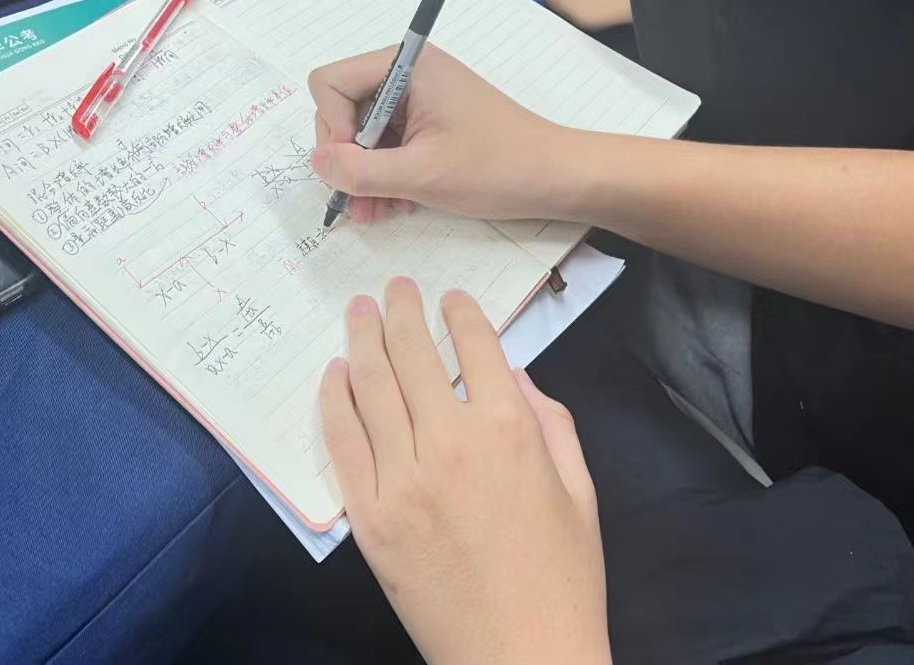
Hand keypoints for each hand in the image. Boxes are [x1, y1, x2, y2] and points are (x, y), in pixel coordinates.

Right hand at [309, 44, 569, 222]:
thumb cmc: (496, 168)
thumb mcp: (420, 175)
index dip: (330, 126)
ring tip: (377, 213)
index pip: (329, 82)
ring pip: (361, 133)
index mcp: (406, 64)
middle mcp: (407, 73)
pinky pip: (385, 144)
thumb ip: (359, 170)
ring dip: (363, 175)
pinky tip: (393, 205)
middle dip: (347, 158)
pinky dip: (383, 175)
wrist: (557, 178)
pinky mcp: (427, 122)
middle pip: (341, 108)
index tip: (353, 164)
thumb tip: (316, 163)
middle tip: (362, 199)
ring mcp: (417, 98)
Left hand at [320, 280, 608, 664]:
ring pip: (371, 388)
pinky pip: (342, 443)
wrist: (521, 657)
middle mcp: (450, 444)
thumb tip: (515, 376)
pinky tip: (334, 372)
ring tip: (358, 309)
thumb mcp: (580, 493)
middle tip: (394, 286)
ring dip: (362, 339)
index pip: (477, 348)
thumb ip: (551, 424)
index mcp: (510, 432)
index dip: (460, 314)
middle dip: (402, 312)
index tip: (448, 297)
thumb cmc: (564, 579)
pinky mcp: (369, 515)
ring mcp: (402, 479)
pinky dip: (334, 400)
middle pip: (415, 356)